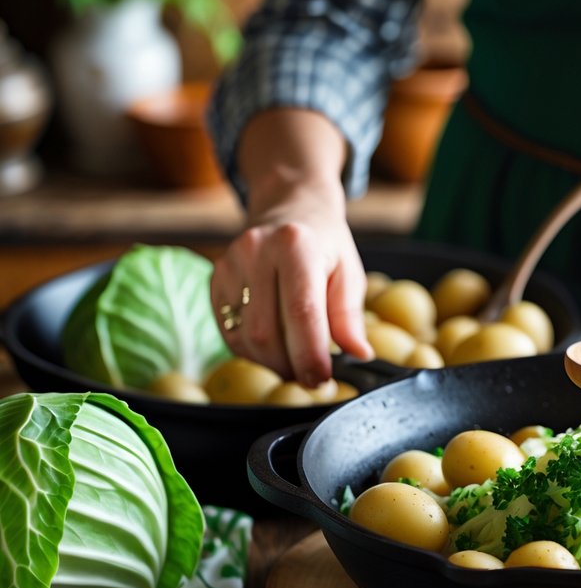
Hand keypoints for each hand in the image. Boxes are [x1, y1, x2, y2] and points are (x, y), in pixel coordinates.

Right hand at [211, 183, 371, 387]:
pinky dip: (252, 352)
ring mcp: (229, 264)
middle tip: (311, 378)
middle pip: (267, 331)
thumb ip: (350, 316)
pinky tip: (273, 348)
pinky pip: (229, 332)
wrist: (289, 207)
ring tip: (295, 362)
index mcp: (296, 245)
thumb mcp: (348, 273)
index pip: (301, 311)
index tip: (322, 380)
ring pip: (245, 337)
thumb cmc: (325, 244)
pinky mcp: (215, 279)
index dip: (310, 354)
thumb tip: (360, 355)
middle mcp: (256, 250)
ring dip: (271, 363)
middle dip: (290, 365)